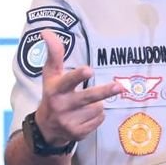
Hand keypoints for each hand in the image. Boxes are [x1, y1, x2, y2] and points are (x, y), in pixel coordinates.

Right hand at [33, 29, 121, 146]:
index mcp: (54, 89)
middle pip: (88, 97)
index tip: (89, 70)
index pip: (67, 81)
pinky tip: (85, 115)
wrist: (46, 129)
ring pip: (97, 108)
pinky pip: (99, 119)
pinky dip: (97, 116)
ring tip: (83, 105)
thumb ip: (53, 53)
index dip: (78, 75)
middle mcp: (61, 106)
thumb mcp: (50, 75)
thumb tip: (46, 31)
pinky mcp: (77, 133)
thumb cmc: (52, 94)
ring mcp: (69, 122)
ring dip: (96, 104)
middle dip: (104, 91)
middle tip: (119, 86)